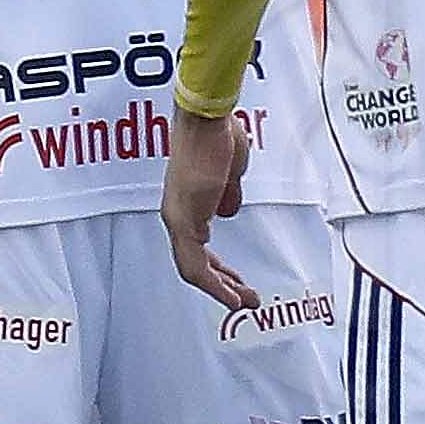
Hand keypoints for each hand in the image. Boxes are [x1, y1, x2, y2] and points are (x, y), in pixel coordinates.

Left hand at [162, 103, 257, 311]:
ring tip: (243, 305)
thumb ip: (227, 195)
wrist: (209, 118)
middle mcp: (178, 214)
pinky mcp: (183, 217)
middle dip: (223, 285)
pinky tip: (230, 297)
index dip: (220, 269)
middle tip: (247, 301)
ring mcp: (178, 217)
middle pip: (195, 262)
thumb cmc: (218, 135)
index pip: (200, 247)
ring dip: (219, 290)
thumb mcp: (229, 174)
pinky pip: (193, 262)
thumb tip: (227, 210)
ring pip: (192, 268)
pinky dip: (212, 284)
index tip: (238, 282)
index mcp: (188, 204)